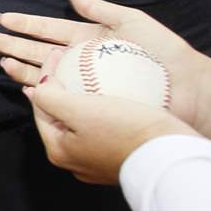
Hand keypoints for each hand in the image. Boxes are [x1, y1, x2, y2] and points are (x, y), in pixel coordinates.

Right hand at [0, 0, 210, 140]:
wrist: (185, 87)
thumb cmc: (161, 52)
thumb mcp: (130, 21)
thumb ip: (96, 7)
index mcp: (87, 37)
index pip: (48, 27)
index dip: (25, 22)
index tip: (2, 17)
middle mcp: (80, 59)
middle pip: (38, 49)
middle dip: (12, 44)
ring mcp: (82, 80)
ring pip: (42, 71)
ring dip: (20, 66)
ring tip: (0, 62)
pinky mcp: (88, 99)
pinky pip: (58, 93)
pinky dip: (39, 90)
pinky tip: (24, 88)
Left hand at [22, 50, 197, 184]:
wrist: (172, 156)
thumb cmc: (124, 131)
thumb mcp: (77, 110)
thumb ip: (49, 96)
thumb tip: (38, 86)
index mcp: (58, 151)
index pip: (40, 104)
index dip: (45, 74)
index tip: (57, 52)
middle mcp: (74, 159)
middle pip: (58, 113)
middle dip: (58, 85)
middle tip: (64, 59)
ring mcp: (97, 158)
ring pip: (81, 118)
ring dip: (78, 94)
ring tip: (82, 71)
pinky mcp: (120, 152)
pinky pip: (103, 123)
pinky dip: (101, 103)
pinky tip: (109, 87)